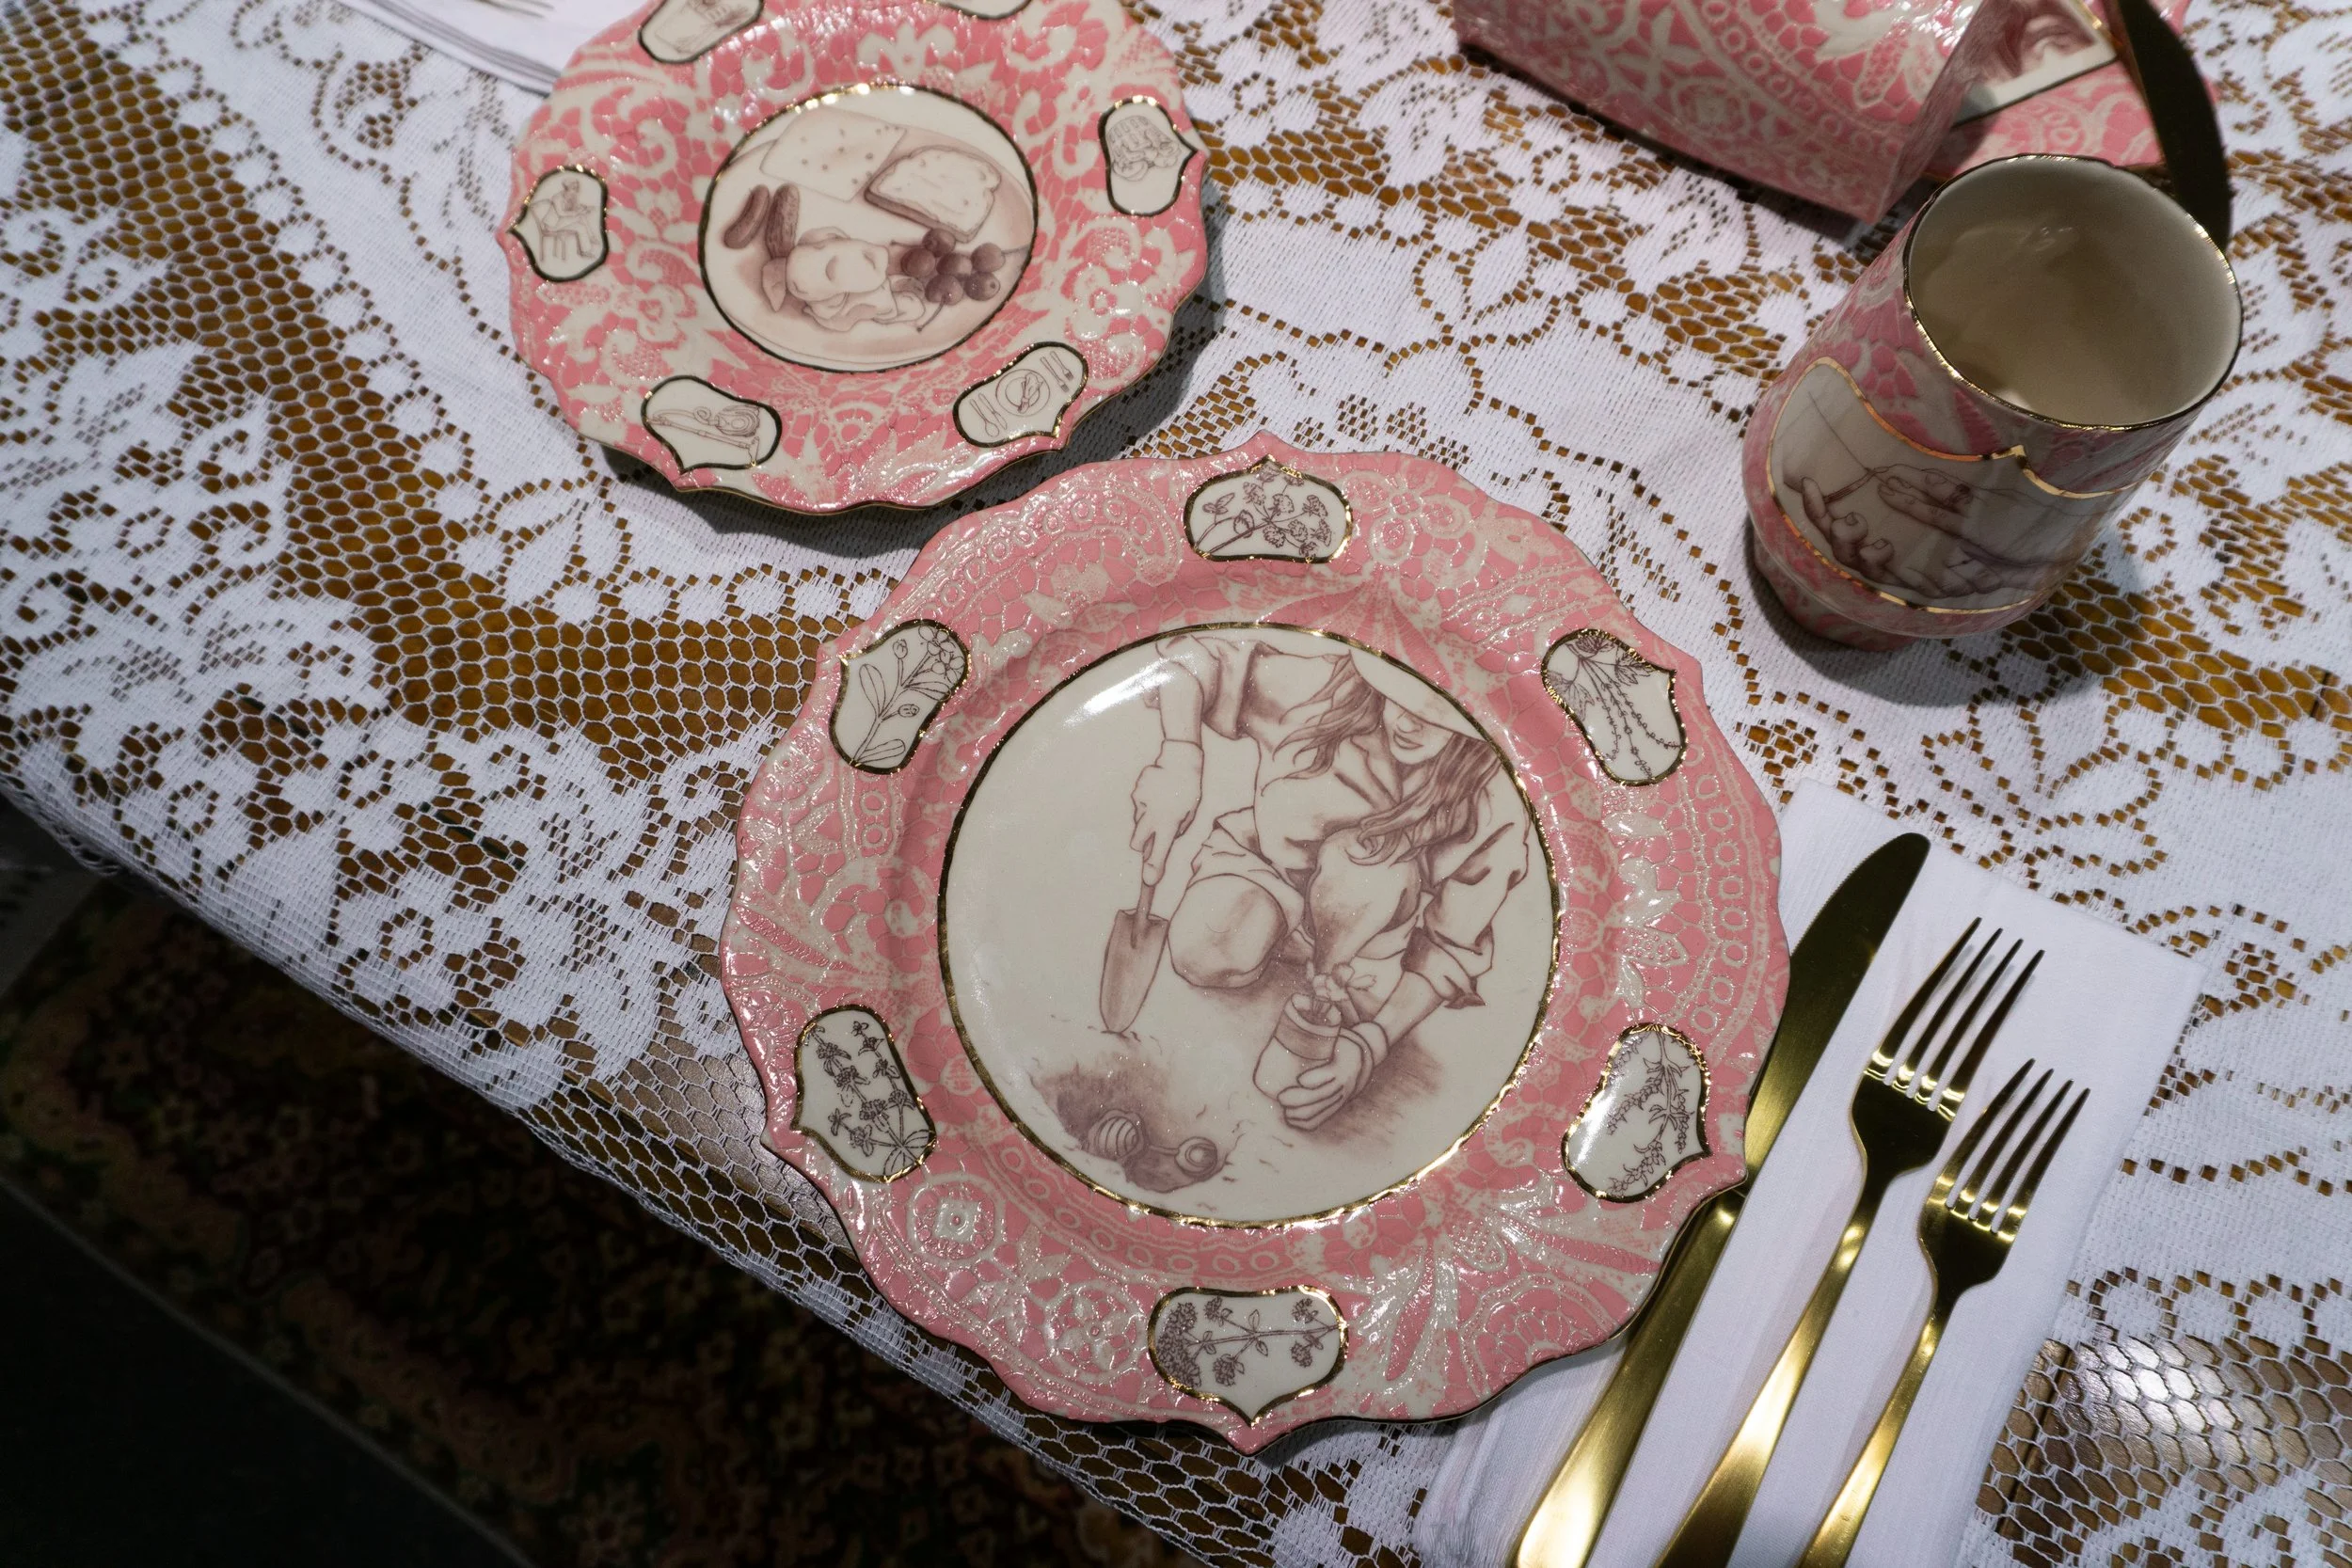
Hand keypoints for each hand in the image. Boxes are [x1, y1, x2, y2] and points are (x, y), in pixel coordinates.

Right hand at [1129, 741, 1201, 883]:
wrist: (1180, 760)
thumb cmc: (1190, 790)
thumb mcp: (1190, 815)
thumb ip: (1175, 833)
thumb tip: (1164, 845)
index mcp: (1169, 823)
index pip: (1158, 852)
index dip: (1153, 868)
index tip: (1149, 880)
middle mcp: (1152, 815)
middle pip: (1136, 843)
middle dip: (1141, 845)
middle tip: (1152, 836)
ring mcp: (1141, 803)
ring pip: (1138, 822)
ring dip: (1146, 820)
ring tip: (1161, 804)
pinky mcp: (1136, 791)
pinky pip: (1138, 805)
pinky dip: (1146, 803)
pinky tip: (1157, 792)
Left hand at [1277, 1023, 1384, 1129]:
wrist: (1364, 1055)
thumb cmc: (1340, 1042)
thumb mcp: (1334, 1035)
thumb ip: (1316, 1031)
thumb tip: (1294, 1012)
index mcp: (1344, 1064)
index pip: (1331, 1075)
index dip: (1316, 1079)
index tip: (1299, 1079)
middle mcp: (1345, 1083)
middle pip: (1322, 1096)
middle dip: (1301, 1100)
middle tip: (1282, 1097)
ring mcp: (1342, 1095)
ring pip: (1322, 1109)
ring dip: (1302, 1113)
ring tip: (1285, 1111)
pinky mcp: (1338, 1103)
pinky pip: (1324, 1117)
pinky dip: (1308, 1121)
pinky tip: (1293, 1121)